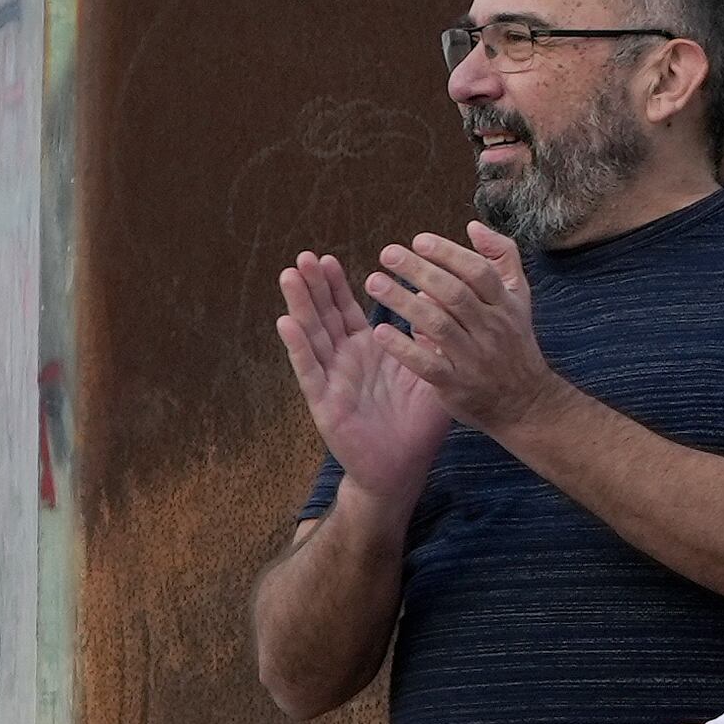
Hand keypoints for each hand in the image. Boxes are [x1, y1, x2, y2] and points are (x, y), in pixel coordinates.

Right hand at [275, 250, 450, 505]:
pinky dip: (298, 346)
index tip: (327, 258)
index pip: (348, 311)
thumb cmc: (417, 424)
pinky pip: (309, 370)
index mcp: (368, 351)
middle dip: (314, 286)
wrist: (404, 468)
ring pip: (312, 335)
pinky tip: (286, 322)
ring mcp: (332, 378)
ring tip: (290, 274)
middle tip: (304, 256)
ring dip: (300, 305)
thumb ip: (427, 341)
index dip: (336, 286)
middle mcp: (345, 360)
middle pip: (325, 315)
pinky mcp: (324, 401)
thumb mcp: (428, 374)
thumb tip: (437, 303)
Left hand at [359, 222, 566, 431]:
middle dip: (419, 271)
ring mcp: (475, 359)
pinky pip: (428, 364)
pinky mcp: (458, 385)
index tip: (418, 240)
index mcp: (506, 306)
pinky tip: (380, 332)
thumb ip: (502, 258)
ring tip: (374, 282)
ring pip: (438, 325)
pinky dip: (403, 348)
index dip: (449, 254)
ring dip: (403, 302)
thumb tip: (473, 225)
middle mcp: (493, 330)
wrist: (526, 403)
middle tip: (387, 254)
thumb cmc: (513, 343)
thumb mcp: (518, 299)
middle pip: (455, 295)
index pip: (479, 273)